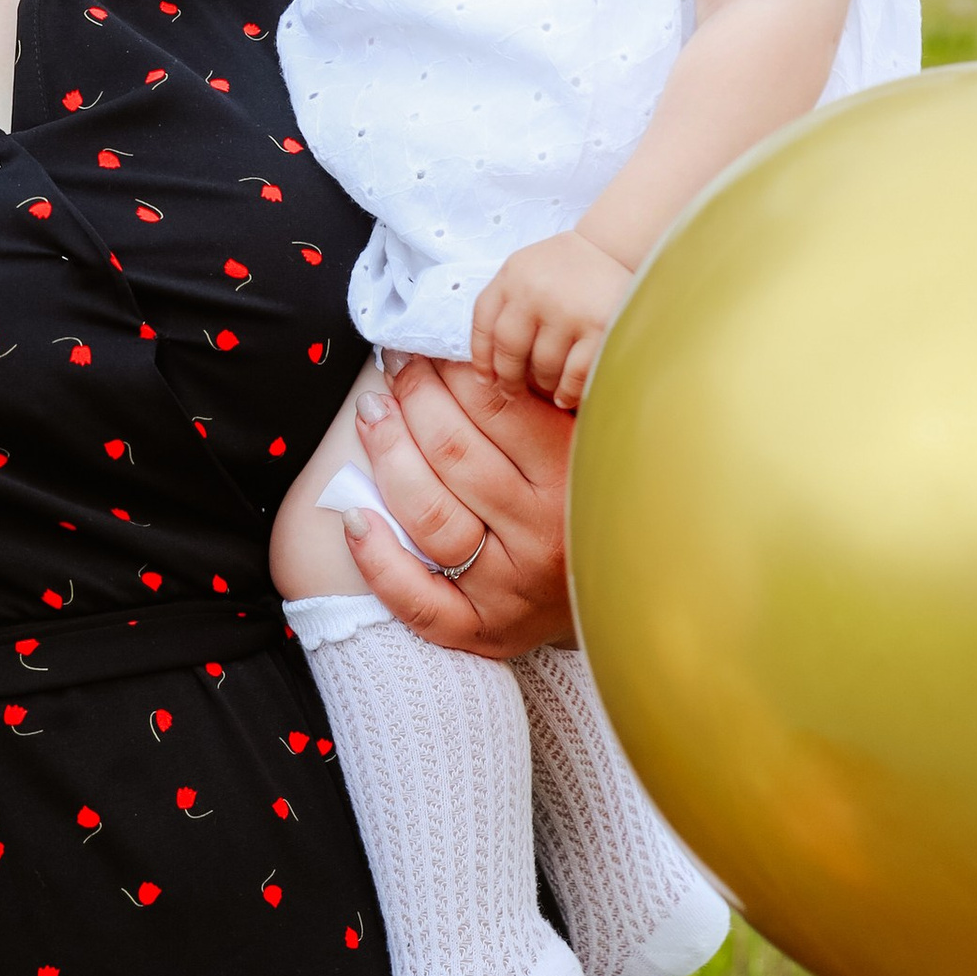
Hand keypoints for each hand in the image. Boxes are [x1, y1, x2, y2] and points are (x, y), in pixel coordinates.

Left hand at [342, 357, 578, 658]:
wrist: (622, 597)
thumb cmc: (591, 503)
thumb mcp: (589, 444)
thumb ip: (548, 401)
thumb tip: (477, 346)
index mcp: (575, 478)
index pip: (497, 407)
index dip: (450, 369)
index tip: (427, 346)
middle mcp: (543, 535)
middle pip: (454, 453)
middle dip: (413, 397)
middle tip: (396, 367)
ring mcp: (508, 587)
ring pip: (429, 514)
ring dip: (388, 454)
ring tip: (371, 413)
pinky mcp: (480, 629)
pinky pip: (416, 599)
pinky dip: (377, 559)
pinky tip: (355, 517)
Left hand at [470, 229, 630, 403]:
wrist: (620, 247)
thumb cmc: (569, 267)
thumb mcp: (529, 270)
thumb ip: (507, 303)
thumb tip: (483, 367)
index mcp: (512, 274)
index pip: (484, 322)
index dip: (481, 356)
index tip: (485, 379)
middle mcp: (535, 289)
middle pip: (509, 348)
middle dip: (508, 378)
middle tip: (511, 393)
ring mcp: (567, 308)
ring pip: (542, 366)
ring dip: (542, 384)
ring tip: (546, 389)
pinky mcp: (600, 326)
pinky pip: (574, 373)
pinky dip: (567, 390)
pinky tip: (565, 396)